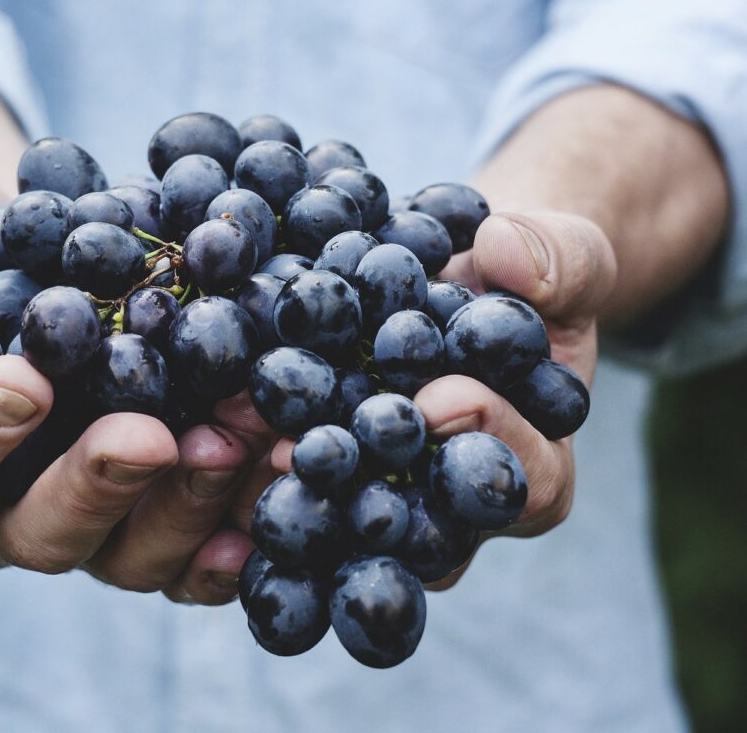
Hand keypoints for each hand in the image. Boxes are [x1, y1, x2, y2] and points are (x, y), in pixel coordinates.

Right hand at [0, 171, 266, 604]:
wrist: (40, 251)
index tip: (23, 380)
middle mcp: (2, 509)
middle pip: (38, 533)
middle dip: (97, 486)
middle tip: (149, 435)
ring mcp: (91, 521)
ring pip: (131, 552)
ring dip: (189, 504)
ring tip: (240, 439)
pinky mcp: (159, 513)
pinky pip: (199, 550)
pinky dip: (243, 525)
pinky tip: (283, 482)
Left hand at [267, 210, 616, 587]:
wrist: (463, 281)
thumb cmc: (526, 279)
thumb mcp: (566, 256)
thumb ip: (559, 259)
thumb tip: (504, 253)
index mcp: (535, 468)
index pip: (525, 480)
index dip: (489, 440)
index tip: (440, 398)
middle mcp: (455, 507)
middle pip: (420, 523)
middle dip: (367, 484)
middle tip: (312, 449)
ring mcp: (386, 497)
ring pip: (346, 516)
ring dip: (293, 485)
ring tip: (244, 442)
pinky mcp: (329, 473)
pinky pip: (295, 481)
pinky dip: (252, 456)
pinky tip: (211, 427)